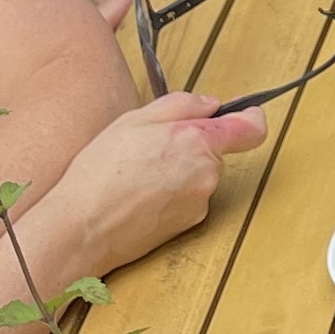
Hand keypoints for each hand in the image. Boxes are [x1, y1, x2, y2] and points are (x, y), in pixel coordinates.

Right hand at [51, 93, 268, 274]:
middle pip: (215, 152)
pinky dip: (169, 193)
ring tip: (137, 172)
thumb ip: (182, 105)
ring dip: (177, 169)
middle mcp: (207, 176)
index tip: (244, 111)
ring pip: (198, 176)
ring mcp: (199, 204)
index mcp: (199, 142)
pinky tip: (137, 194)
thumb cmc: (102, 172)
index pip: (251, 128)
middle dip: (191, 144)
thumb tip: (210, 105)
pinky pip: (186, 199)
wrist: (82, 228)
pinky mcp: (187, 226)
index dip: (250, 116)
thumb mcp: (136, 119)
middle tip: (150, 145)